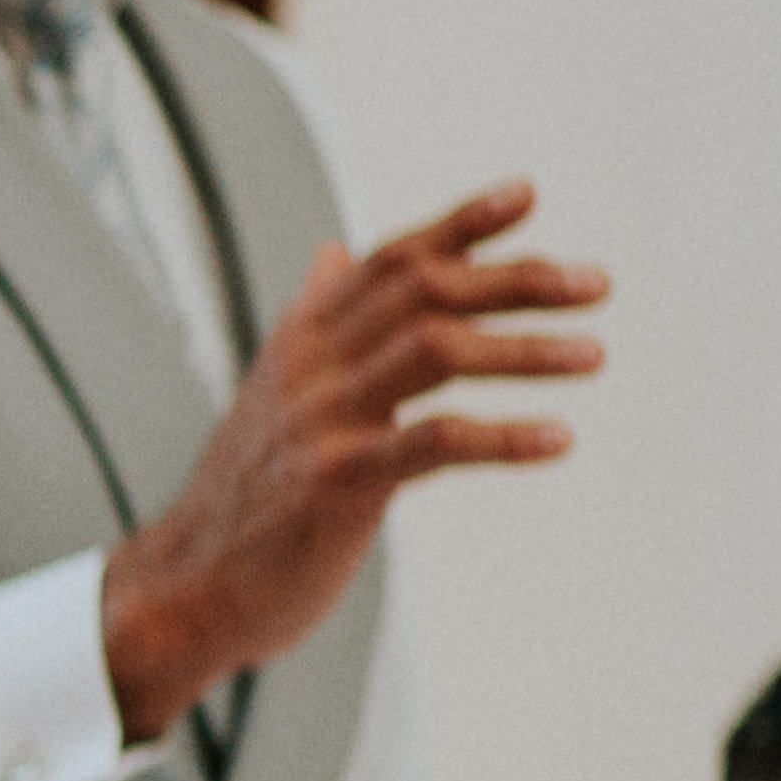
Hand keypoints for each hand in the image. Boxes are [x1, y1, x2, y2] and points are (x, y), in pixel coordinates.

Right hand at [101, 181, 604, 741]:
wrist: (184, 586)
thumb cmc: (244, 496)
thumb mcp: (274, 392)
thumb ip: (314, 321)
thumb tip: (334, 253)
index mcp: (299, 341)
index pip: (387, 261)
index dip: (459, 223)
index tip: (526, 194)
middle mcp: (307, 367)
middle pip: (424, 292)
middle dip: (517, 279)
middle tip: (595, 285)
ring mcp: (319, 421)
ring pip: (435, 349)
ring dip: (524, 349)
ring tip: (592, 354)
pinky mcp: (334, 482)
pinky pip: (434, 442)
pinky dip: (504, 437)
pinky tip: (557, 437)